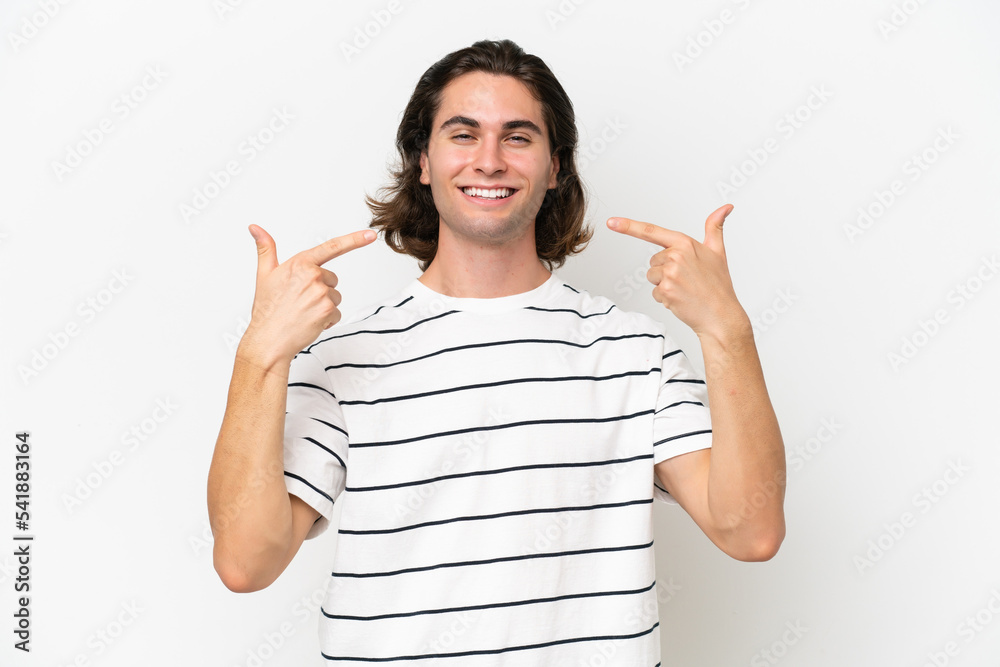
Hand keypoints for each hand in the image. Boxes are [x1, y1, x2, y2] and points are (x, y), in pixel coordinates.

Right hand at [240, 225, 376, 363]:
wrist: (268, 339)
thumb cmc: (267, 309)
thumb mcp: (264, 274)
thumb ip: (266, 249)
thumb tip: (255, 228)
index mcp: (299, 263)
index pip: (331, 247)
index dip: (354, 240)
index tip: (370, 235)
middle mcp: (312, 275)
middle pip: (332, 280)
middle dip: (321, 290)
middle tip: (300, 302)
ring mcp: (321, 292)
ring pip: (335, 297)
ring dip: (324, 306)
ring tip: (303, 313)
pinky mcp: (327, 309)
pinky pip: (336, 313)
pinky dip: (326, 320)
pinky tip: (310, 323)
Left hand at [607, 204, 747, 338]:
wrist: (721, 314)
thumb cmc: (718, 284)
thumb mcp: (718, 251)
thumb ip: (715, 227)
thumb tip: (726, 207)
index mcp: (685, 243)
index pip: (651, 231)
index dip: (628, 226)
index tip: (611, 222)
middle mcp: (675, 256)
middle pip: (653, 261)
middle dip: (665, 271)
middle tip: (686, 280)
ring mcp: (669, 273)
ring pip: (652, 276)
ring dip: (664, 285)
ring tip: (684, 289)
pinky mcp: (665, 290)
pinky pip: (654, 292)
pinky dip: (665, 298)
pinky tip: (681, 299)